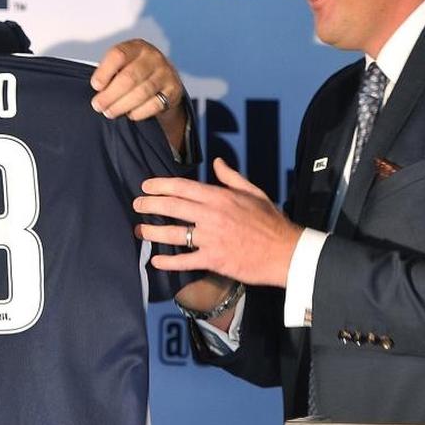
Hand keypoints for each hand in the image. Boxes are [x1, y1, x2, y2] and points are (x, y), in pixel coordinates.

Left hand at [90, 39, 186, 152]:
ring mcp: (165, 73)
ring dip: (122, 105)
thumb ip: (110, 73)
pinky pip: (154, 104)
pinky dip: (139, 112)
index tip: (95, 86)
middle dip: (110, 94)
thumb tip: (98, 91)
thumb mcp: (123, 64)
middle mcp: (152, 57)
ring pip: (142, 92)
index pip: (118, 55)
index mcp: (136, 47)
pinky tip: (130, 114)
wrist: (164, 78)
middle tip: (99, 106)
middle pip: (129, 77)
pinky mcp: (173, 89)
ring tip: (110, 112)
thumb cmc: (136, 71)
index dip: (104, 71)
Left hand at [134, 157, 302, 286]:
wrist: (286, 252)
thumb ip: (232, 178)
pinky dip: (168, 262)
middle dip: (150, 204)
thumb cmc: (272, 222)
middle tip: (137, 205)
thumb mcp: (254, 193)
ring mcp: (211, 238)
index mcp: (220, 197)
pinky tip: (155, 261)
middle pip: (172, 207)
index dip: (160, 185)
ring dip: (152, 232)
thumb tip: (218, 163)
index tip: (146, 186)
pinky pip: (185, 261)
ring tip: (140, 230)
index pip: (182, 186)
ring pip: (174, 233)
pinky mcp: (213, 260)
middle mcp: (212, 215)